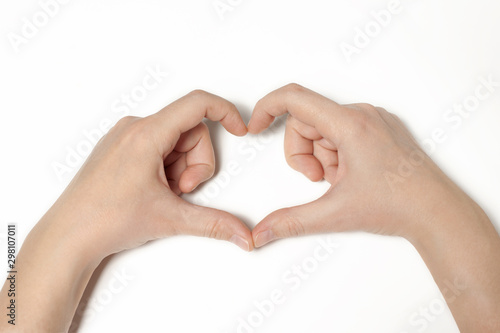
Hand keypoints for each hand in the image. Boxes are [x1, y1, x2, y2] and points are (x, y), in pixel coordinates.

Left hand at [44, 90, 253, 261]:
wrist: (68, 236)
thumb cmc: (106, 219)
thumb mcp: (170, 218)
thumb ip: (214, 223)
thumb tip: (242, 233)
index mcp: (147, 134)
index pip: (198, 104)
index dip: (226, 113)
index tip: (240, 129)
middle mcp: (135, 128)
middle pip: (191, 131)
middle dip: (197, 163)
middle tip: (182, 191)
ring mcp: (126, 138)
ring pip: (176, 141)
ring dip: (180, 169)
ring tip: (163, 194)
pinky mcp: (122, 149)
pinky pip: (159, 147)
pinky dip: (166, 168)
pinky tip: (153, 190)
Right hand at [247, 84, 499, 331]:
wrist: (438, 213)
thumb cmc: (398, 205)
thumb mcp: (334, 213)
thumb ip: (291, 221)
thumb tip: (261, 232)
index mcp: (350, 124)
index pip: (294, 97)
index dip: (266, 108)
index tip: (255, 126)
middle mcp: (362, 114)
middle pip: (306, 120)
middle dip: (302, 153)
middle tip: (319, 180)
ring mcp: (373, 120)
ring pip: (323, 128)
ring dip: (321, 157)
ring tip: (340, 181)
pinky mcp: (379, 128)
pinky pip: (342, 131)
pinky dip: (336, 154)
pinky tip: (351, 174)